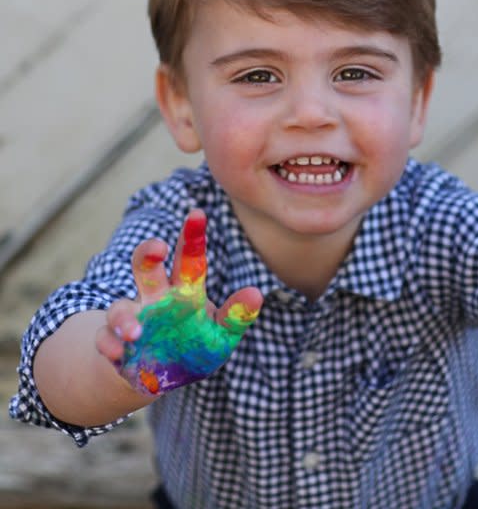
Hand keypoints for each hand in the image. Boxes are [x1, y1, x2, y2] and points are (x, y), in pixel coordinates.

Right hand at [96, 209, 262, 394]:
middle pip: (146, 267)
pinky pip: (105, 339)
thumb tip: (256, 294)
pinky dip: (109, 343)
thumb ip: (236, 315)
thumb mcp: (222, 335)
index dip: (192, 237)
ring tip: (136, 332)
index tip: (197, 213)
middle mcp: (156, 299)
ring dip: (125, 317)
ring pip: (120, 306)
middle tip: (158, 247)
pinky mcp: (116, 344)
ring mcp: (134, 320)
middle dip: (148, 253)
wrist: (165, 379)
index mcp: (184, 291)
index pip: (189, 259)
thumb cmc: (196, 347)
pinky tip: (119, 352)